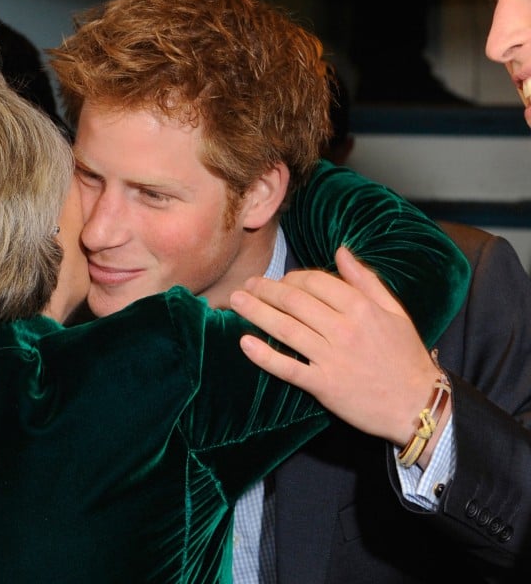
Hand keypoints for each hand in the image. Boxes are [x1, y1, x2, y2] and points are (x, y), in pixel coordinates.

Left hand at [230, 247, 445, 457]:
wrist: (418, 404)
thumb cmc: (405, 355)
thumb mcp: (393, 310)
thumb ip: (365, 279)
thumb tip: (341, 250)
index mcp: (360, 308)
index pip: (314, 282)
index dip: (291, 278)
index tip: (280, 281)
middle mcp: (343, 329)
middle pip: (293, 302)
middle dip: (265, 290)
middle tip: (247, 286)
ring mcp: (331, 358)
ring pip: (285, 329)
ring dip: (255, 313)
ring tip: (236, 302)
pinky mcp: (323, 385)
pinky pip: (287, 368)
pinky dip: (263, 355)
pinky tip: (245, 343)